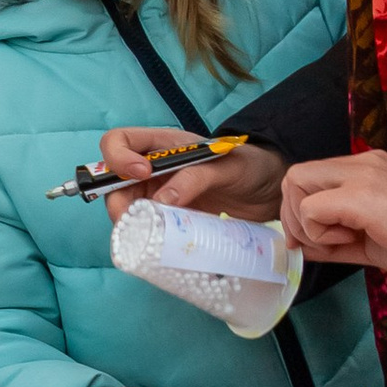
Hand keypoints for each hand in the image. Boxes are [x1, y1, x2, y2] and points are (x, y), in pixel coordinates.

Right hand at [98, 125, 284, 222]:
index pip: (119, 141)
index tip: (141, 174)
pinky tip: (157, 245)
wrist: (270, 190)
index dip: (118, 157)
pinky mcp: (173, 218)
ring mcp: (162, 194)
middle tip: (130, 221)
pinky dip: (147, 236)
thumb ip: (194, 178)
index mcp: (163, 145)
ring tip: (144, 236)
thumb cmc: (251, 165)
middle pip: (115, 181)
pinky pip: (149, 226)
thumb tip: (162, 201)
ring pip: (128, 207)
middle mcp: (156, 169)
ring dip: (129, 222)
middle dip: (117, 200)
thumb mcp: (225, 166)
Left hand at [282, 150, 386, 282]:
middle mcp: (362, 164)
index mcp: (368, 170)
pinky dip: (318, 232)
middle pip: (296, 175)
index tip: (311, 241)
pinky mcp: (360, 193)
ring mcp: (362, 173)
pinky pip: (310, 208)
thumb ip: (333, 238)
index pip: (312, 179)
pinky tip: (350, 239)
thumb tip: (299, 245)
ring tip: (342, 239)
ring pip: (296, 182)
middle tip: (315, 243)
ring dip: (306, 223)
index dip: (298, 211)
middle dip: (291, 215)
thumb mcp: (370, 239)